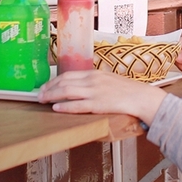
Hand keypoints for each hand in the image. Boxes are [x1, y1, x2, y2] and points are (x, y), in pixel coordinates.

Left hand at [37, 69, 165, 123]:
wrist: (142, 97)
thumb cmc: (128, 91)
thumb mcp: (109, 80)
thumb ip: (95, 82)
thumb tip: (81, 87)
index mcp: (95, 73)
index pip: (69, 74)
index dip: (54, 81)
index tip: (45, 86)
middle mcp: (93, 80)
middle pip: (64, 81)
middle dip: (49, 88)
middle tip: (39, 94)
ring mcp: (95, 92)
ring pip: (67, 91)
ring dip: (52, 96)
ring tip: (42, 101)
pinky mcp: (98, 104)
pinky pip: (77, 105)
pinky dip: (65, 106)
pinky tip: (56, 108)